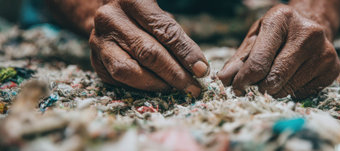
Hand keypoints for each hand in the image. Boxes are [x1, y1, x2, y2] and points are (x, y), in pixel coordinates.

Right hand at [89, 0, 208, 96]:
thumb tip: (198, 69)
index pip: (163, 31)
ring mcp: (98, 41)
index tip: (202, 70)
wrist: (110, 15)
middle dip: (175, 74)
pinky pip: (119, 80)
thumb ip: (178, 38)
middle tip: (193, 87)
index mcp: (131, 0)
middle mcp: (110, 19)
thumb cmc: (143, 16)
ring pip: (129, 71)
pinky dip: (141, 87)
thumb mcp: (161, 16)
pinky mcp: (95, 61)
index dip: (185, 53)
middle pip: (147, 53)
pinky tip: (156, 87)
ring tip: (175, 88)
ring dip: (157, 84)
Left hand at [218, 4, 339, 98]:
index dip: (244, 79)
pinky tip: (294, 76)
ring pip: (288, 87)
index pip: (259, 61)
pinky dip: (293, 90)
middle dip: (260, 86)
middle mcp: (307, 32)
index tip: (237, 88)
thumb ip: (238, 60)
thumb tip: (224, 80)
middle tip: (257, 85)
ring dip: (275, 90)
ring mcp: (324, 50)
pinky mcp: (333, 67)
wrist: (311, 29)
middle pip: (274, 77)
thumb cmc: (277, 35)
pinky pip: (303, 92)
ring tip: (276, 78)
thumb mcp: (255, 39)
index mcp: (281, 19)